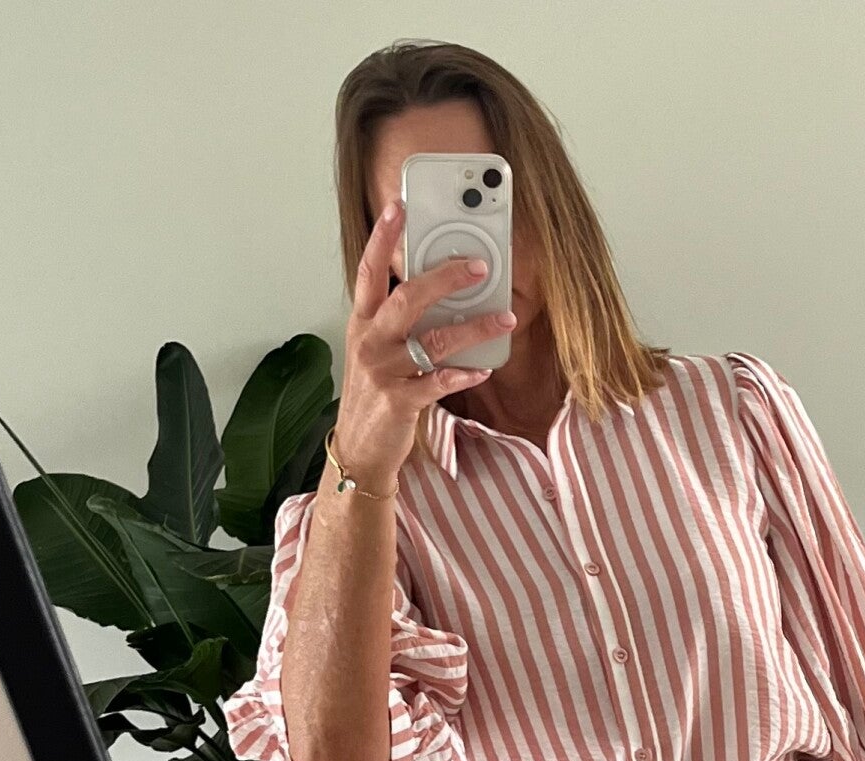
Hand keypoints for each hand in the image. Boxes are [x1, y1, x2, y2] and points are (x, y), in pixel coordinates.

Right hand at [333, 201, 517, 485]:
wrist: (360, 449)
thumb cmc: (373, 396)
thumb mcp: (376, 351)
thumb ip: (398, 323)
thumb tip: (438, 296)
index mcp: (362, 322)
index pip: (369, 270)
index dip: (383, 237)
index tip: (399, 207)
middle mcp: (370, 341)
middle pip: (408, 297)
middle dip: (445, 278)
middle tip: (478, 266)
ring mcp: (384, 371)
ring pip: (433, 340)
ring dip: (473, 327)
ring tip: (503, 318)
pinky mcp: (400, 402)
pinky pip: (439, 382)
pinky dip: (464, 373)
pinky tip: (484, 366)